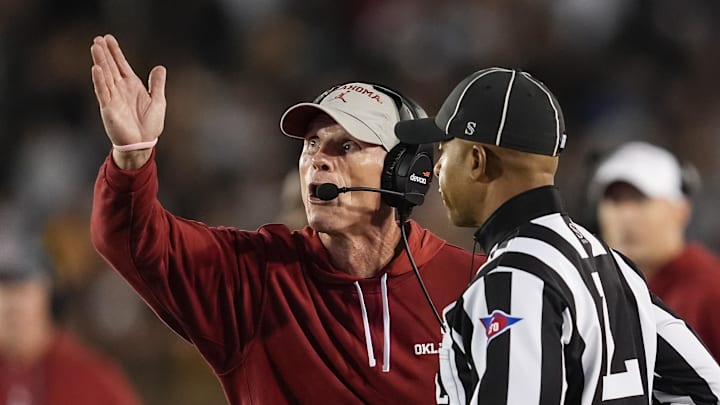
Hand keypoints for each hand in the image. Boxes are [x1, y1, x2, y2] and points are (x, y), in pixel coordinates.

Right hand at [90, 34, 165, 167]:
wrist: (143, 144)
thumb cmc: (149, 125)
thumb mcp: (158, 101)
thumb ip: (157, 84)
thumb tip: (160, 67)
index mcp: (131, 86)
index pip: (121, 65)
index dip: (115, 52)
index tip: (108, 38)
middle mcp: (120, 89)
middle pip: (111, 67)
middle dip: (104, 53)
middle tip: (97, 38)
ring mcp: (113, 98)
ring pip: (105, 76)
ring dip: (101, 62)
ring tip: (95, 47)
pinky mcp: (108, 108)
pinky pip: (103, 92)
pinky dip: (100, 80)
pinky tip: (96, 68)